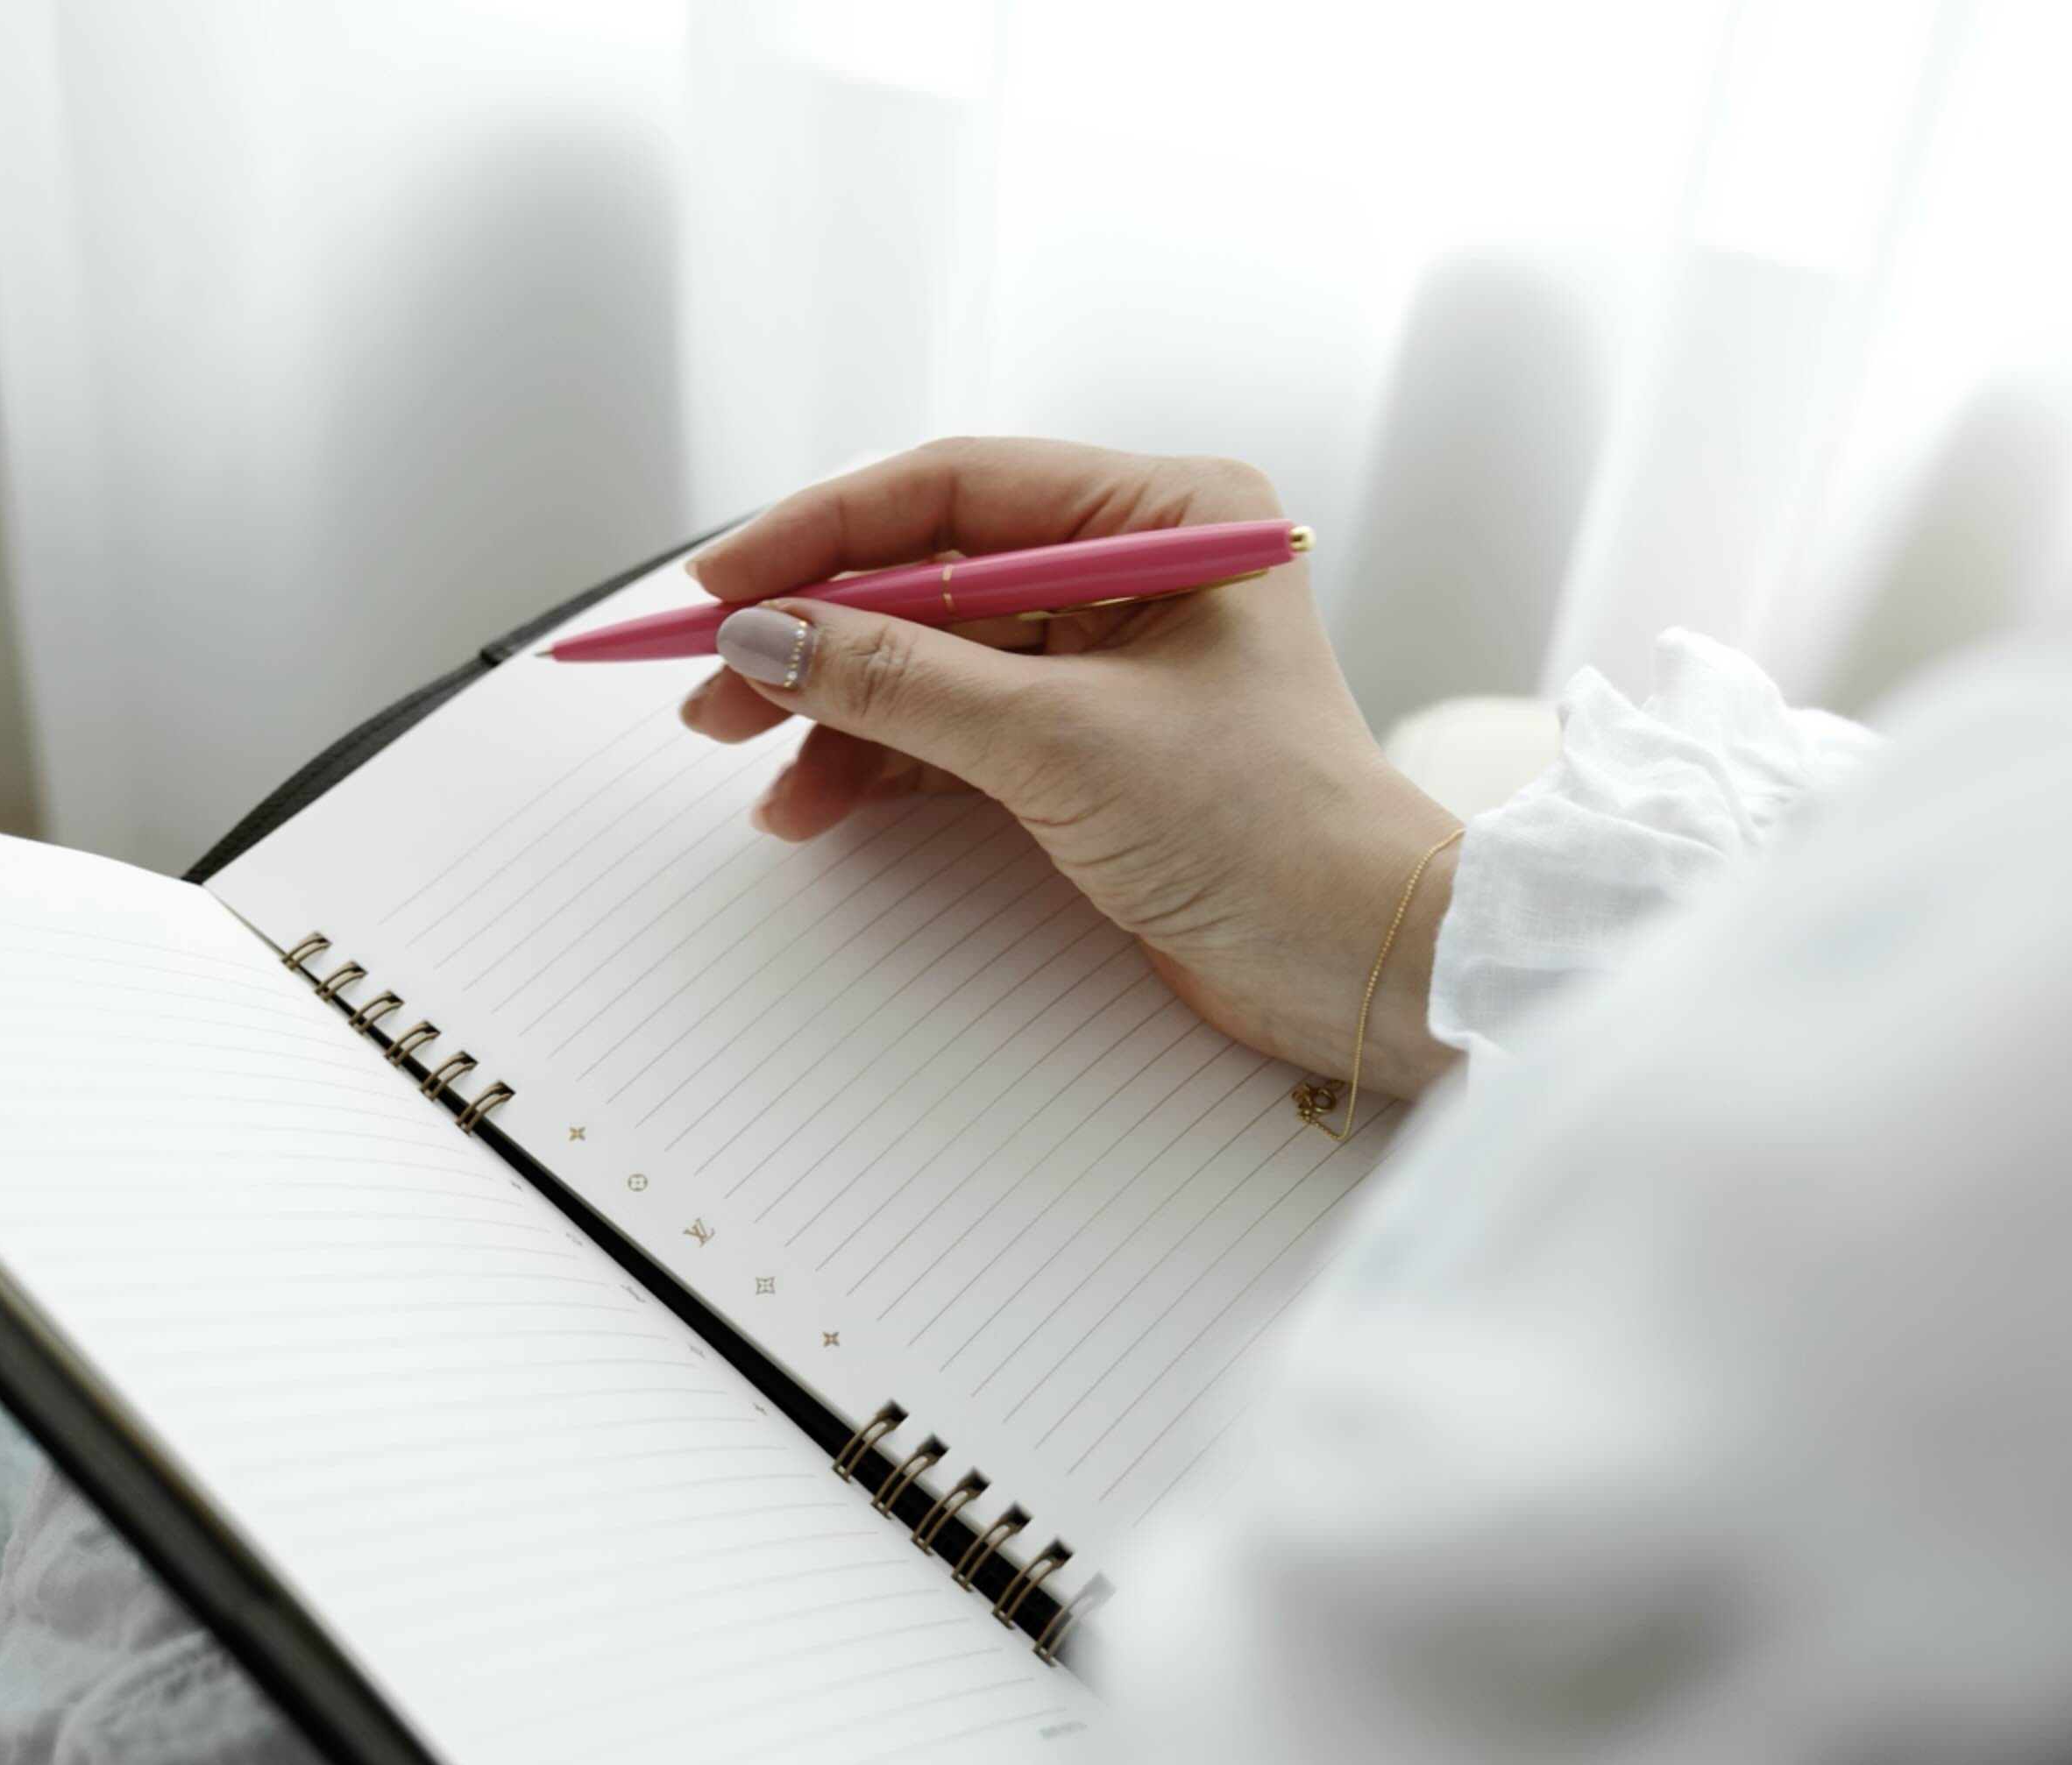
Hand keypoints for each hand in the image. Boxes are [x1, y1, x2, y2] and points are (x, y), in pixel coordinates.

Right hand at [678, 437, 1460, 1098]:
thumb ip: (901, 682)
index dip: (821, 534)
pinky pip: (958, 726)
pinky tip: (816, 801)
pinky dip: (885, 761)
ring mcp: (1115, 658)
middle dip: (815, 634)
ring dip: (837, 709)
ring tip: (752, 766)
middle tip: (709, 688)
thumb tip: (764, 637)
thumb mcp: (1061, 744)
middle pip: (930, 573)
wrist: (1362, 968)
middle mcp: (1140, 565)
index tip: (720, 585)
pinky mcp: (1096, 745)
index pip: (953, 489)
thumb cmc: (1271, 834)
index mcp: (1166, 514)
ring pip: (932, 657)